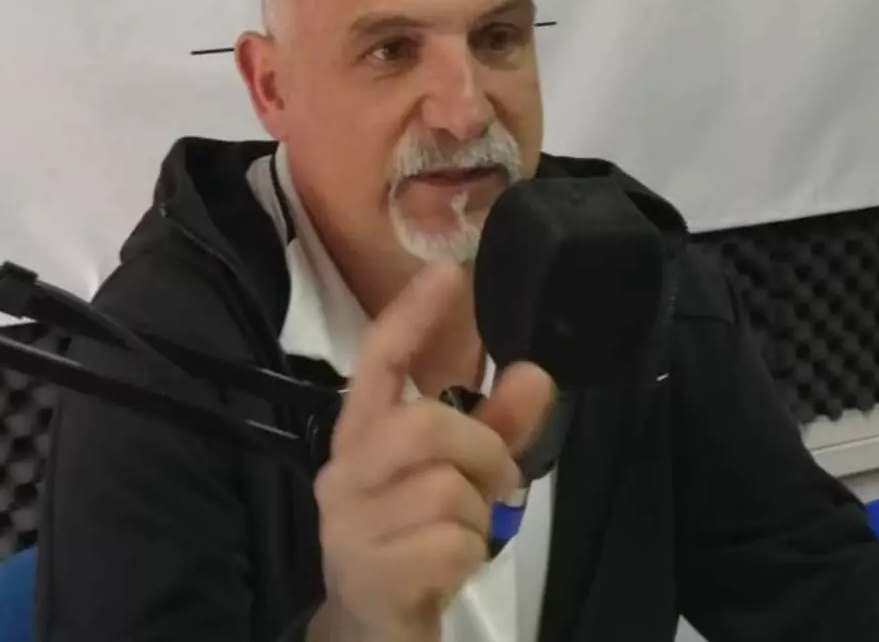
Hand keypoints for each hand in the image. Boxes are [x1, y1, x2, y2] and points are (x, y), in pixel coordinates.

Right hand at [308, 264, 552, 641]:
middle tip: (499, 477)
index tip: (449, 272)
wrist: (375, 631)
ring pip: (445, 488)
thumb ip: (497, 427)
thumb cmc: (417, 542)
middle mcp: (342, 473)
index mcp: (360, 436)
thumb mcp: (462, 479)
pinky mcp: (367, 574)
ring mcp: (347, 526)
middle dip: (482, 448)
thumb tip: (536, 373)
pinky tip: (449, 567)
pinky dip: (469, 555)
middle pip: (423, 425)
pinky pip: (450, 543)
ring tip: (465, 532)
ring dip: (479, 512)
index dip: (412, 316)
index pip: (378, 362)